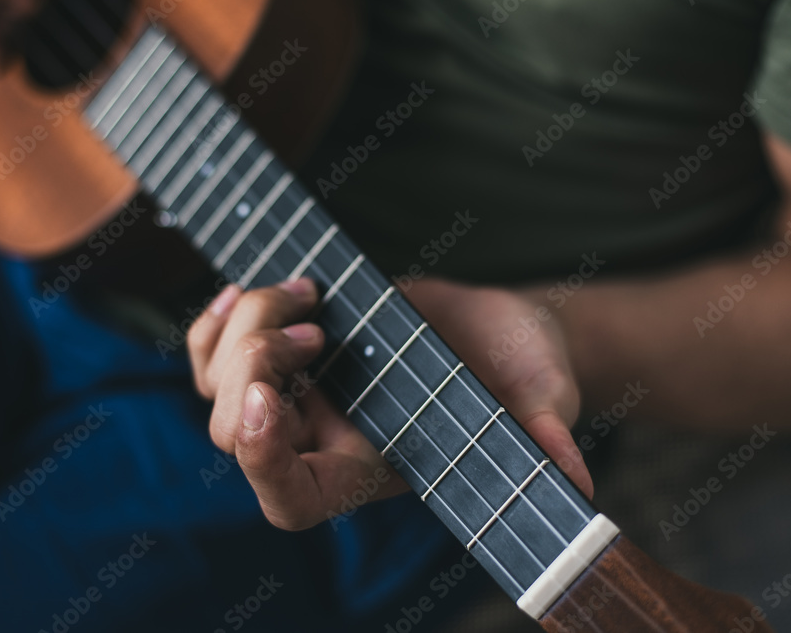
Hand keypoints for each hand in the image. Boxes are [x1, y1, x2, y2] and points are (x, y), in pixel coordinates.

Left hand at [187, 276, 592, 531]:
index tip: (267, 400)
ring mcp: (300, 395)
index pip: (289, 500)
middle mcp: (322, 439)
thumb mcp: (544, 399)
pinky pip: (212, 352)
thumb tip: (578, 485)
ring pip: (213, 387)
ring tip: (308, 293)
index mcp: (370, 468)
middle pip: (230, 434)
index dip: (261, 461)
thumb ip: (547, 438)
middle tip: (316, 329)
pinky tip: (245, 289)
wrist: (501, 330)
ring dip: (243, 330)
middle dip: (252, 369)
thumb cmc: (525, 375)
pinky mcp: (288, 353)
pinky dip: (213, 322)